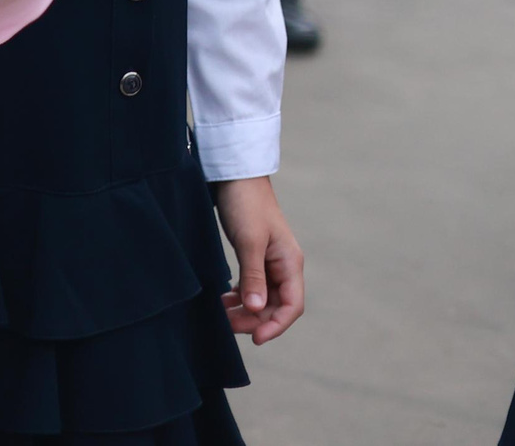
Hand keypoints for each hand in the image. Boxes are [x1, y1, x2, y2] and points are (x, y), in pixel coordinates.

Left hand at [214, 176, 304, 343]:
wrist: (235, 177)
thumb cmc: (245, 205)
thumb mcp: (249, 241)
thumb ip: (253, 275)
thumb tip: (256, 309)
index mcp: (290, 263)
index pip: (292, 305)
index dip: (276, 325)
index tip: (255, 338)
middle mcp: (283, 266)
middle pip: (275, 305)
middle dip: (254, 319)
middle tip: (227, 326)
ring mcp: (269, 262)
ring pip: (262, 297)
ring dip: (245, 310)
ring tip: (222, 315)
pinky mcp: (255, 257)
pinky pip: (252, 286)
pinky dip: (240, 296)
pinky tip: (224, 300)